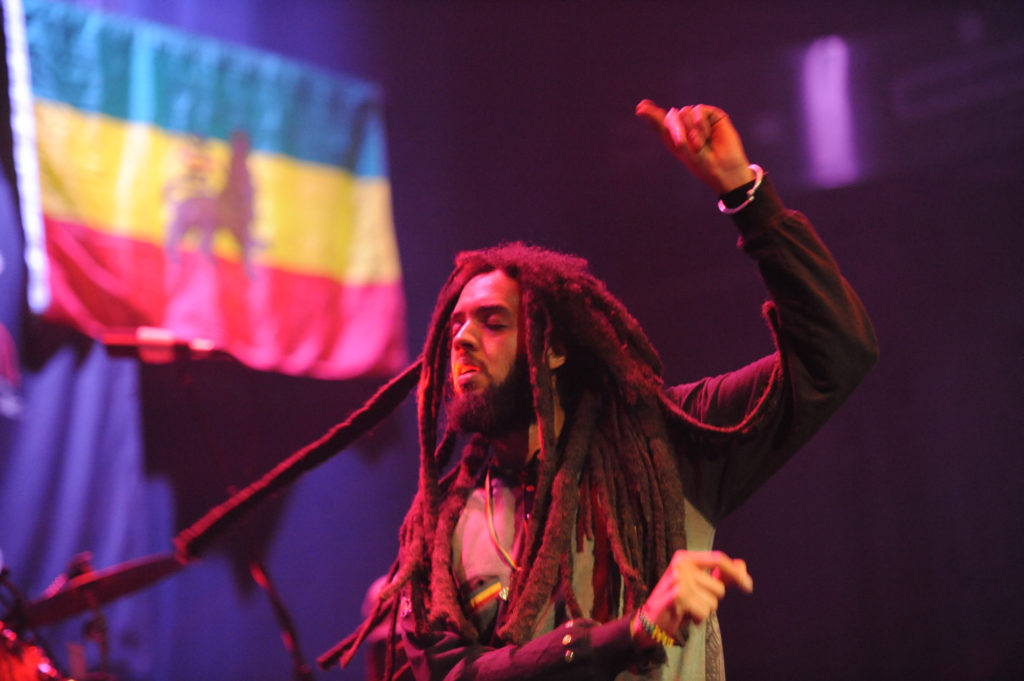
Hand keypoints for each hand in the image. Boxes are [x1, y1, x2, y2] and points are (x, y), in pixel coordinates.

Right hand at [631, 550, 752, 648]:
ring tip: (687, 609)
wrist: (650, 621)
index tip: (748, 586)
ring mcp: (678, 580)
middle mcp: (680, 565)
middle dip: (712, 600)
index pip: (718, 559)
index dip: (736, 573)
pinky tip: (683, 616)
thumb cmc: (678, 602)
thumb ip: (720, 575)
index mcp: (685, 557)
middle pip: (719, 587)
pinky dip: (697, 619)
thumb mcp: (699, 585)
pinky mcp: (676, 597)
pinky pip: (703, 613)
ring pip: (713, 603)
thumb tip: (742, 565)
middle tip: (693, 602)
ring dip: (703, 611)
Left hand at [635, 99, 753, 194]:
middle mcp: (686, 127)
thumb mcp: (683, 149)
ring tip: (700, 144)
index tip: (641, 107)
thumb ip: (672, 130)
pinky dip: (700, 123)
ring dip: (690, 129)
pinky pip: (699, 110)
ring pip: (685, 112)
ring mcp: (699, 121)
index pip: (660, 123)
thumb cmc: (703, 164)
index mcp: (675, 138)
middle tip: (683, 142)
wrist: (725, 168)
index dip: (650, 114)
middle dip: (675, 128)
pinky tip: (707, 134)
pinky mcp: (712, 116)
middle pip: (671, 116)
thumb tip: (671, 110)